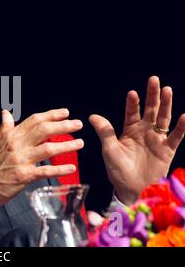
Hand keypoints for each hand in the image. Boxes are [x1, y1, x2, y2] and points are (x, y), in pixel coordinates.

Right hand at [0, 109, 83, 220]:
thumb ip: (4, 128)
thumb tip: (5, 113)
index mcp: (11, 136)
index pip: (34, 120)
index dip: (51, 115)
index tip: (65, 112)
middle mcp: (16, 145)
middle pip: (44, 130)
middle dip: (63, 125)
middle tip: (78, 124)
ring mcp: (20, 160)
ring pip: (48, 148)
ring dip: (66, 145)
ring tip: (79, 143)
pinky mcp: (23, 176)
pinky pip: (45, 171)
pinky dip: (59, 170)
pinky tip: (71, 168)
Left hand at [89, 76, 184, 204]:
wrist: (129, 188)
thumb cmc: (117, 168)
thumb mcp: (109, 149)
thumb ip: (105, 132)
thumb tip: (92, 116)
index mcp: (129, 129)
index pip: (132, 112)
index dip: (133, 103)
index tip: (132, 93)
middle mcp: (144, 131)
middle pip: (150, 109)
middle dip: (152, 95)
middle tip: (154, 79)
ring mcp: (157, 139)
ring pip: (163, 118)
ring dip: (166, 104)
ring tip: (167, 90)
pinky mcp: (167, 150)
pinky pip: (176, 136)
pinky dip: (181, 127)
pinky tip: (184, 116)